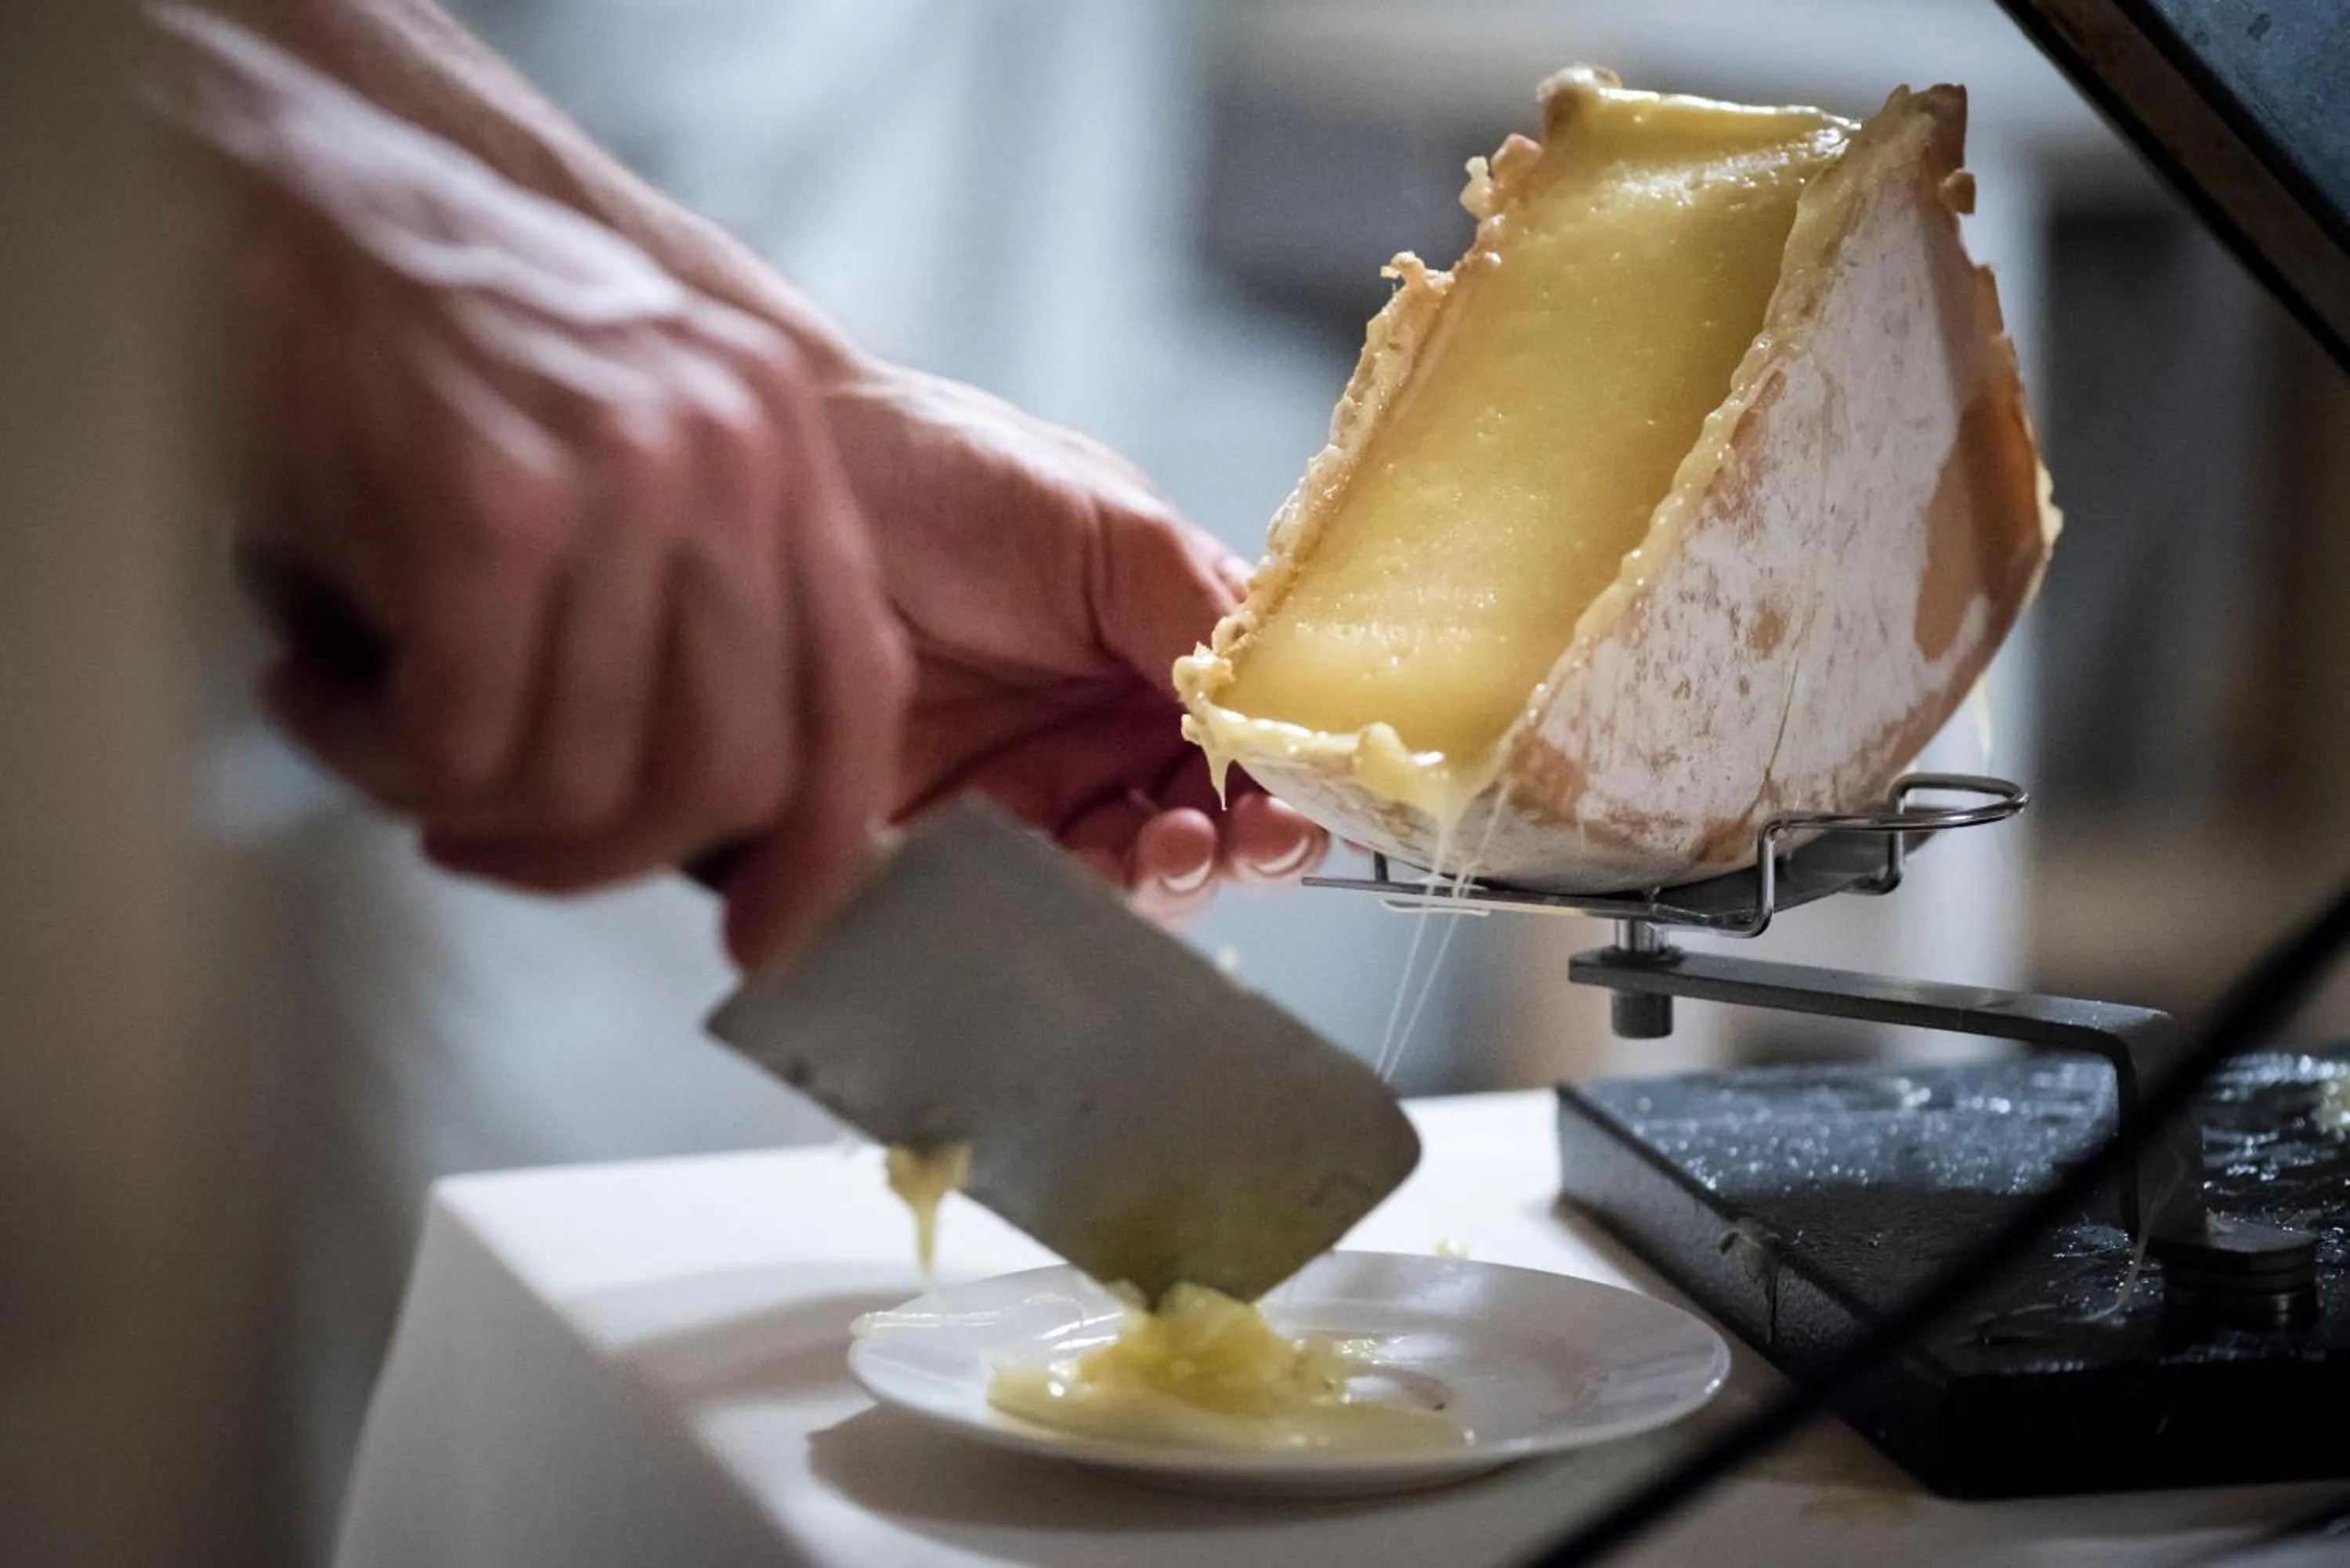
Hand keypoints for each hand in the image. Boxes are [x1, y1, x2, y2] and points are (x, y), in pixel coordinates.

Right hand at [165, 7, 910, 964]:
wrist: (278, 191)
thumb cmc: (434, 338)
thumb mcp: (622, 439)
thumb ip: (695, 592)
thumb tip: (707, 805)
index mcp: (780, 446)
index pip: (857, 690)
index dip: (823, 846)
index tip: (766, 930)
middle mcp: (729, 455)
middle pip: (730, 771)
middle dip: (597, 857)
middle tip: (487, 836)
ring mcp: (621, 475)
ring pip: (587, 776)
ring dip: (460, 802)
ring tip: (377, 730)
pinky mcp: (492, 505)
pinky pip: (465, 742)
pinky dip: (375, 758)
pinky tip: (322, 692)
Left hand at [822, 363, 1327, 919]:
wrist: (794, 484)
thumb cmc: (947, 470)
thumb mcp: (1108, 523)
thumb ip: (1202, 614)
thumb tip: (1290, 706)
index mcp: (1169, 643)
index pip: (1262, 733)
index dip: (1295, 776)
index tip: (1309, 798)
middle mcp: (1113, 722)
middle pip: (1215, 818)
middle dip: (1249, 844)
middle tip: (1248, 840)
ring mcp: (1036, 782)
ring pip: (1137, 869)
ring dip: (1174, 877)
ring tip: (1169, 849)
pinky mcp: (954, 832)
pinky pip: (1033, 891)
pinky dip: (1074, 899)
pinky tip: (1083, 870)